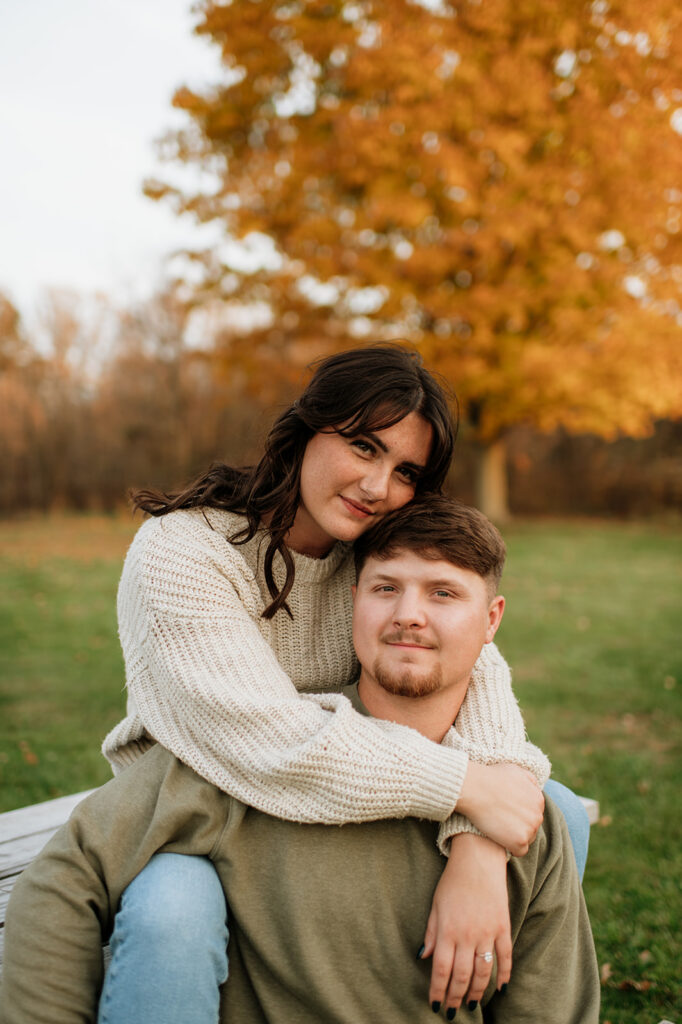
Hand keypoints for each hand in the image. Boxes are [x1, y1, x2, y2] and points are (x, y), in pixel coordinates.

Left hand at [420, 834, 510, 1014]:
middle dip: (455, 997)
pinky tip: (500, 988)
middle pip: (462, 975)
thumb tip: (423, 957)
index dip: (438, 991)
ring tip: (471, 1004)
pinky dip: (504, 975)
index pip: (441, 969)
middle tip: (452, 1010)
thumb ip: (431, 932)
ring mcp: (487, 932)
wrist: (478, 859)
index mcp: (447, 930)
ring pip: (483, 972)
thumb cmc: (452, 881)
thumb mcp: (435, 904)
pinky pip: (505, 956)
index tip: (435, 1005)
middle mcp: (467, 935)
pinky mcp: (503, 926)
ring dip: (477, 991)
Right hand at [456, 762, 543, 855]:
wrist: (476, 788)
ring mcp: (530, 828)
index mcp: (538, 799)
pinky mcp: (520, 840)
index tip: (505, 812)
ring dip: (514, 836)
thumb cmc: (491, 777)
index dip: (519, 813)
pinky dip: (510, 848)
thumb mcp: (515, 770)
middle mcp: (538, 814)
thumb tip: (535, 787)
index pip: (533, 813)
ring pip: (527, 839)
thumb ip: (529, 780)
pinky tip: (499, 839)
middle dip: (518, 825)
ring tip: (498, 829)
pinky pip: (520, 851)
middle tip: (500, 821)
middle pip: (532, 827)